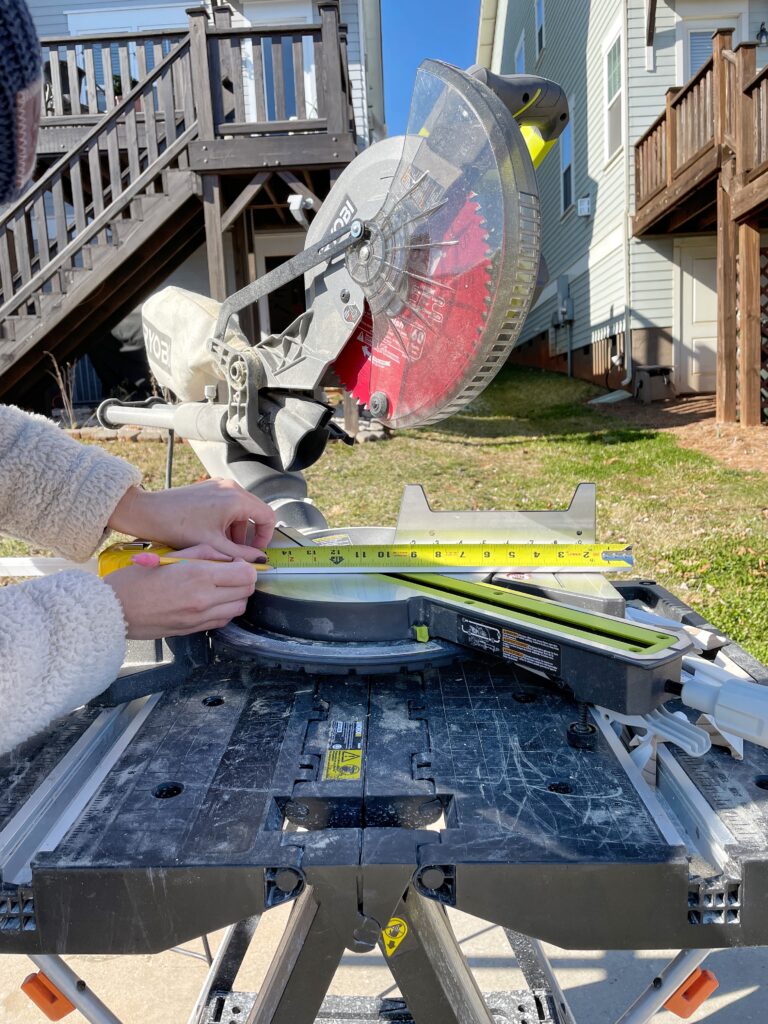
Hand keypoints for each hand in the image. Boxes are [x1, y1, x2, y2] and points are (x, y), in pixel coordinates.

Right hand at [103, 544, 257, 638]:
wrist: (113, 610)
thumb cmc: (135, 579)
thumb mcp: (171, 555)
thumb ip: (204, 554)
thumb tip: (229, 557)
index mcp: (199, 576)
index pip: (246, 573)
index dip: (246, 565)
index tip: (234, 561)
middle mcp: (204, 599)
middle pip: (247, 591)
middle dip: (244, 580)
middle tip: (229, 572)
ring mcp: (199, 618)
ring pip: (238, 608)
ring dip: (235, 596)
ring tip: (219, 586)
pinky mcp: (193, 630)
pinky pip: (222, 621)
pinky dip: (223, 610)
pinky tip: (209, 600)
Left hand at [108, 479, 275, 559]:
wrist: (147, 512)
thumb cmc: (176, 525)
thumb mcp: (213, 545)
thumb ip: (240, 555)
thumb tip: (258, 560)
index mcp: (235, 498)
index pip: (267, 516)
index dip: (265, 537)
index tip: (256, 551)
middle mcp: (231, 487)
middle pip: (255, 512)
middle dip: (249, 535)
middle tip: (239, 553)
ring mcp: (219, 485)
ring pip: (241, 510)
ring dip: (236, 530)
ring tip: (222, 547)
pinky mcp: (209, 488)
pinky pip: (228, 505)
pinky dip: (225, 521)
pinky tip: (212, 535)